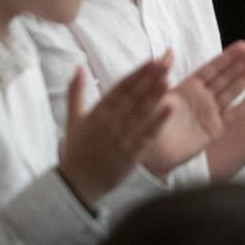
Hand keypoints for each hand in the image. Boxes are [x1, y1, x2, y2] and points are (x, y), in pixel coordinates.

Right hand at [61, 57, 172, 206]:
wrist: (77, 184)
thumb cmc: (76, 150)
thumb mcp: (73, 118)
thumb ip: (76, 91)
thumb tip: (79, 67)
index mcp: (98, 112)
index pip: (120, 88)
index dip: (137, 73)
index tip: (152, 60)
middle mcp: (110, 123)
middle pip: (134, 96)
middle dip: (150, 78)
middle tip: (166, 62)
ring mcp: (121, 138)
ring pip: (141, 113)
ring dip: (156, 95)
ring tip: (169, 78)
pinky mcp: (131, 154)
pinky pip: (147, 135)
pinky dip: (159, 121)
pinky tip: (171, 108)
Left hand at [139, 40, 244, 175]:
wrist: (150, 152)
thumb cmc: (148, 122)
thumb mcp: (154, 95)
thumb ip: (163, 74)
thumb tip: (168, 51)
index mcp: (189, 87)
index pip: (212, 68)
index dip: (227, 56)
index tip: (243, 45)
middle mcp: (203, 97)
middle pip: (226, 76)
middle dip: (242, 63)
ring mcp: (210, 113)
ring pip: (232, 91)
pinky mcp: (215, 129)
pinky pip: (233, 114)